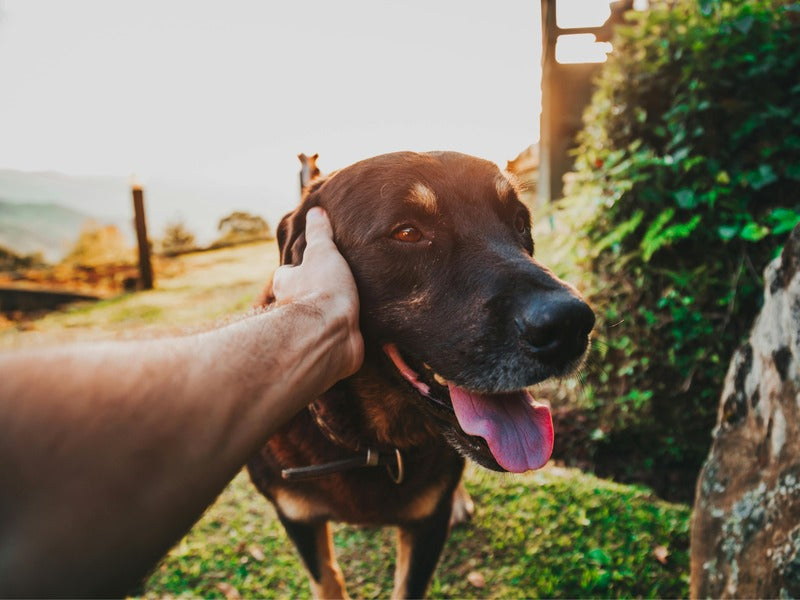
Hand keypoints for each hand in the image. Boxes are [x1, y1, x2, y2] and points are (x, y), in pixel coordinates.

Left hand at [271, 207, 363, 383]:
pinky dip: (346, 335)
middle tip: (336, 285)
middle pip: (300, 298)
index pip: (287, 273)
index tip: (313, 263)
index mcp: (286, 284)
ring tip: (355, 305)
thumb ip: (319, 233)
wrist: (332, 334)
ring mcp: (310, 331)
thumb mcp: (322, 252)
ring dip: (331, 316)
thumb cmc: (322, 290)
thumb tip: (315, 211)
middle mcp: (292, 310)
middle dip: (314, 294)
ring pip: (318, 320)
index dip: (299, 268)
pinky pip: (337, 340)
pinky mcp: (328, 349)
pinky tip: (363, 329)